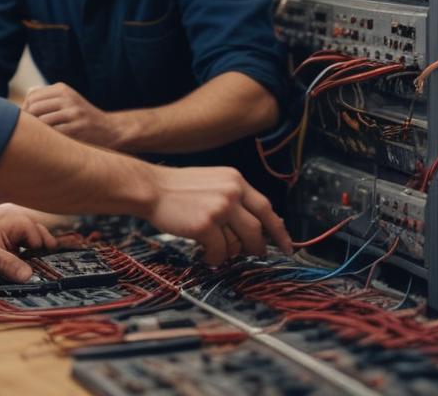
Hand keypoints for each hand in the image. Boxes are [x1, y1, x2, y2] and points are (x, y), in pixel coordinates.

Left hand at [0, 208, 56, 281]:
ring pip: (28, 248)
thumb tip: (29, 275)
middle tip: (53, 262)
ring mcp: (5, 246)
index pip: (31, 229)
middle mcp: (8, 234)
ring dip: (37, 257)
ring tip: (46, 270)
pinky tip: (30, 276)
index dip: (40, 241)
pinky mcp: (0, 259)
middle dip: (44, 246)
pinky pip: (18, 260)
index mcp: (6, 226)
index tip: (47, 257)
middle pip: (34, 236)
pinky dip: (26, 266)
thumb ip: (5, 262)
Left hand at [22, 83, 121, 147]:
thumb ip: (48, 97)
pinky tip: (50, 144)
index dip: (24, 109)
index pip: (32, 96)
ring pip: (42, 121)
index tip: (27, 121)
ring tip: (40, 139)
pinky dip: (48, 139)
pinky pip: (53, 134)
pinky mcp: (77, 128)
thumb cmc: (82, 117)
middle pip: (34, 108)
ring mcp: (73, 113)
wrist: (109, 130)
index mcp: (63, 89)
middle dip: (28, 121)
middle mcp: (68, 98)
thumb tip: (26, 98)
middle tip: (31, 133)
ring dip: (37, 132)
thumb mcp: (68, 100)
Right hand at [145, 164, 292, 264]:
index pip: (266, 208)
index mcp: (235, 180)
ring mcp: (220, 208)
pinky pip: (219, 252)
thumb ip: (234, 200)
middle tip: (252, 255)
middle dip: (255, 247)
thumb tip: (254, 229)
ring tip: (214, 248)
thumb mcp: (212, 183)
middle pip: (256, 229)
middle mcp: (231, 192)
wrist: (150, 188)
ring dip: (227, 252)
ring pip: (237, 243)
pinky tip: (203, 252)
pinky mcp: (206, 224)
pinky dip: (212, 257)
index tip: (287, 245)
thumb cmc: (177, 189)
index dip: (278, 230)